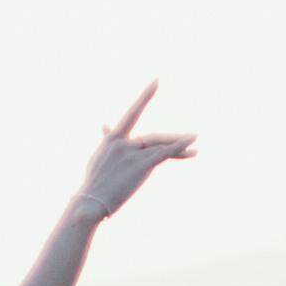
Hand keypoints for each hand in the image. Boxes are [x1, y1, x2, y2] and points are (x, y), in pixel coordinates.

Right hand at [72, 85, 195, 223]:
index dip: (145, 97)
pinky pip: (164, 153)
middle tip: (192, 140)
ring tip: (195, 149)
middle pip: (154, 137)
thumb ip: (106, 137)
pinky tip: (193, 140)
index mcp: (113, 139)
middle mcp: (123, 142)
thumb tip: (104, 123)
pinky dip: (180, 146)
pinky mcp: (141, 166)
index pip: (132, 113)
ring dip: (180, 147)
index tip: (156, 82)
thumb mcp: (99, 156)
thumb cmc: (94, 183)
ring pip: (161, 146)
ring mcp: (132, 153)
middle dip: (173, 141)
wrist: (90, 203)